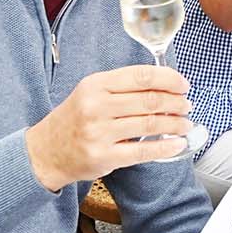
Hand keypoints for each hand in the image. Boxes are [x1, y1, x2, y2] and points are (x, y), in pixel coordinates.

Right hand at [24, 64, 191, 191]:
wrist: (45, 151)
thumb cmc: (75, 119)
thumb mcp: (91, 92)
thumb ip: (123, 86)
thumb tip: (166, 85)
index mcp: (96, 84)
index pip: (142, 76)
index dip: (169, 80)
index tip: (183, 85)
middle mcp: (96, 106)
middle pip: (150, 100)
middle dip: (176, 103)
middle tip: (186, 106)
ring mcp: (99, 133)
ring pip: (150, 124)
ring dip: (175, 124)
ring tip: (185, 124)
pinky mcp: (104, 157)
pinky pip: (143, 151)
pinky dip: (166, 147)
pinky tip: (178, 144)